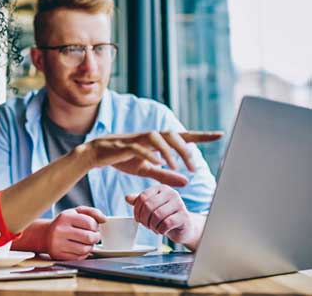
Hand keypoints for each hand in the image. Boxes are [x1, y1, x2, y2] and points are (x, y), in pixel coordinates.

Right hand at [45, 206, 105, 260]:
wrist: (45, 234)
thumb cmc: (64, 222)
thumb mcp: (76, 212)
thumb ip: (92, 212)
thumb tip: (104, 219)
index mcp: (65, 217)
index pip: (89, 223)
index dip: (96, 226)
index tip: (94, 227)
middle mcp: (60, 230)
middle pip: (89, 237)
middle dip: (96, 237)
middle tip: (94, 236)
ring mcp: (58, 244)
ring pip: (85, 249)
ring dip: (90, 246)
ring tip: (87, 242)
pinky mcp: (58, 255)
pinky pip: (79, 258)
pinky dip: (84, 254)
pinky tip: (80, 248)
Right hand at [82, 131, 221, 186]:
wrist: (96, 155)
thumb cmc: (122, 159)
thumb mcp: (146, 170)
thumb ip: (165, 174)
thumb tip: (187, 182)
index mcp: (157, 141)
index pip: (182, 136)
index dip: (201, 135)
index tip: (219, 134)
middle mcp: (149, 136)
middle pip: (172, 134)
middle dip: (185, 150)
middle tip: (193, 168)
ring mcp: (136, 139)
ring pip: (157, 137)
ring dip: (169, 151)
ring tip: (176, 167)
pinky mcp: (124, 145)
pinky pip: (139, 147)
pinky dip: (150, 154)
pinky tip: (157, 163)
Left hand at [125, 185, 197, 245]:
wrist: (184, 227)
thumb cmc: (166, 216)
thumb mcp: (152, 207)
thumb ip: (140, 202)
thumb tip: (127, 197)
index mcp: (161, 188)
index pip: (143, 197)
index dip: (137, 210)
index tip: (138, 219)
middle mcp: (171, 193)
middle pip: (149, 206)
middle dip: (144, 219)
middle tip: (146, 225)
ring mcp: (179, 204)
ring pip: (157, 215)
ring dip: (152, 225)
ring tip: (154, 228)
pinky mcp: (185, 216)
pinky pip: (166, 224)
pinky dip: (160, 230)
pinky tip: (162, 231)